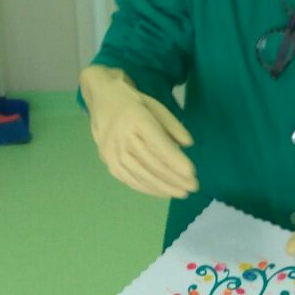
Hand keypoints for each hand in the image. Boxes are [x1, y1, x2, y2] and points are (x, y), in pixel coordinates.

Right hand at [80, 66, 197, 200]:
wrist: (102, 101)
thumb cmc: (134, 103)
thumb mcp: (156, 106)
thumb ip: (172, 125)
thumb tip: (188, 145)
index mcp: (135, 118)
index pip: (158, 144)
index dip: (175, 160)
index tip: (192, 172)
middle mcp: (122, 136)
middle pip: (151, 163)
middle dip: (174, 178)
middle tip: (193, 186)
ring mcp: (112, 152)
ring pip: (141, 175)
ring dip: (164, 187)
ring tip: (182, 193)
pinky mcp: (109, 162)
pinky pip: (130, 180)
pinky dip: (149, 188)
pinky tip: (163, 192)